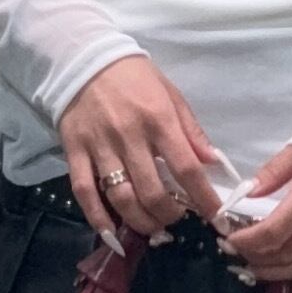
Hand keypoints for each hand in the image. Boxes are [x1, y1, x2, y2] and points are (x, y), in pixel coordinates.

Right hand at [59, 57, 225, 246]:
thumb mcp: (170, 94)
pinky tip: (112, 234)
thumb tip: (212, 162)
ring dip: (141, 221)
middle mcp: (130, 136)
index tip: (215, 218)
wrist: (84, 58)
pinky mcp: (75, 151)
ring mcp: (100, 146)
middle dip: (169, 215)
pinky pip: (85, 192)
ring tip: (152, 227)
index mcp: (159, 119)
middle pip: (152, 191)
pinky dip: (98, 218)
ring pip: (121, 197)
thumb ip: (191, 130)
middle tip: (175, 219)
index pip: (186, 168)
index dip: (203, 198)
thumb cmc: (133, 77)